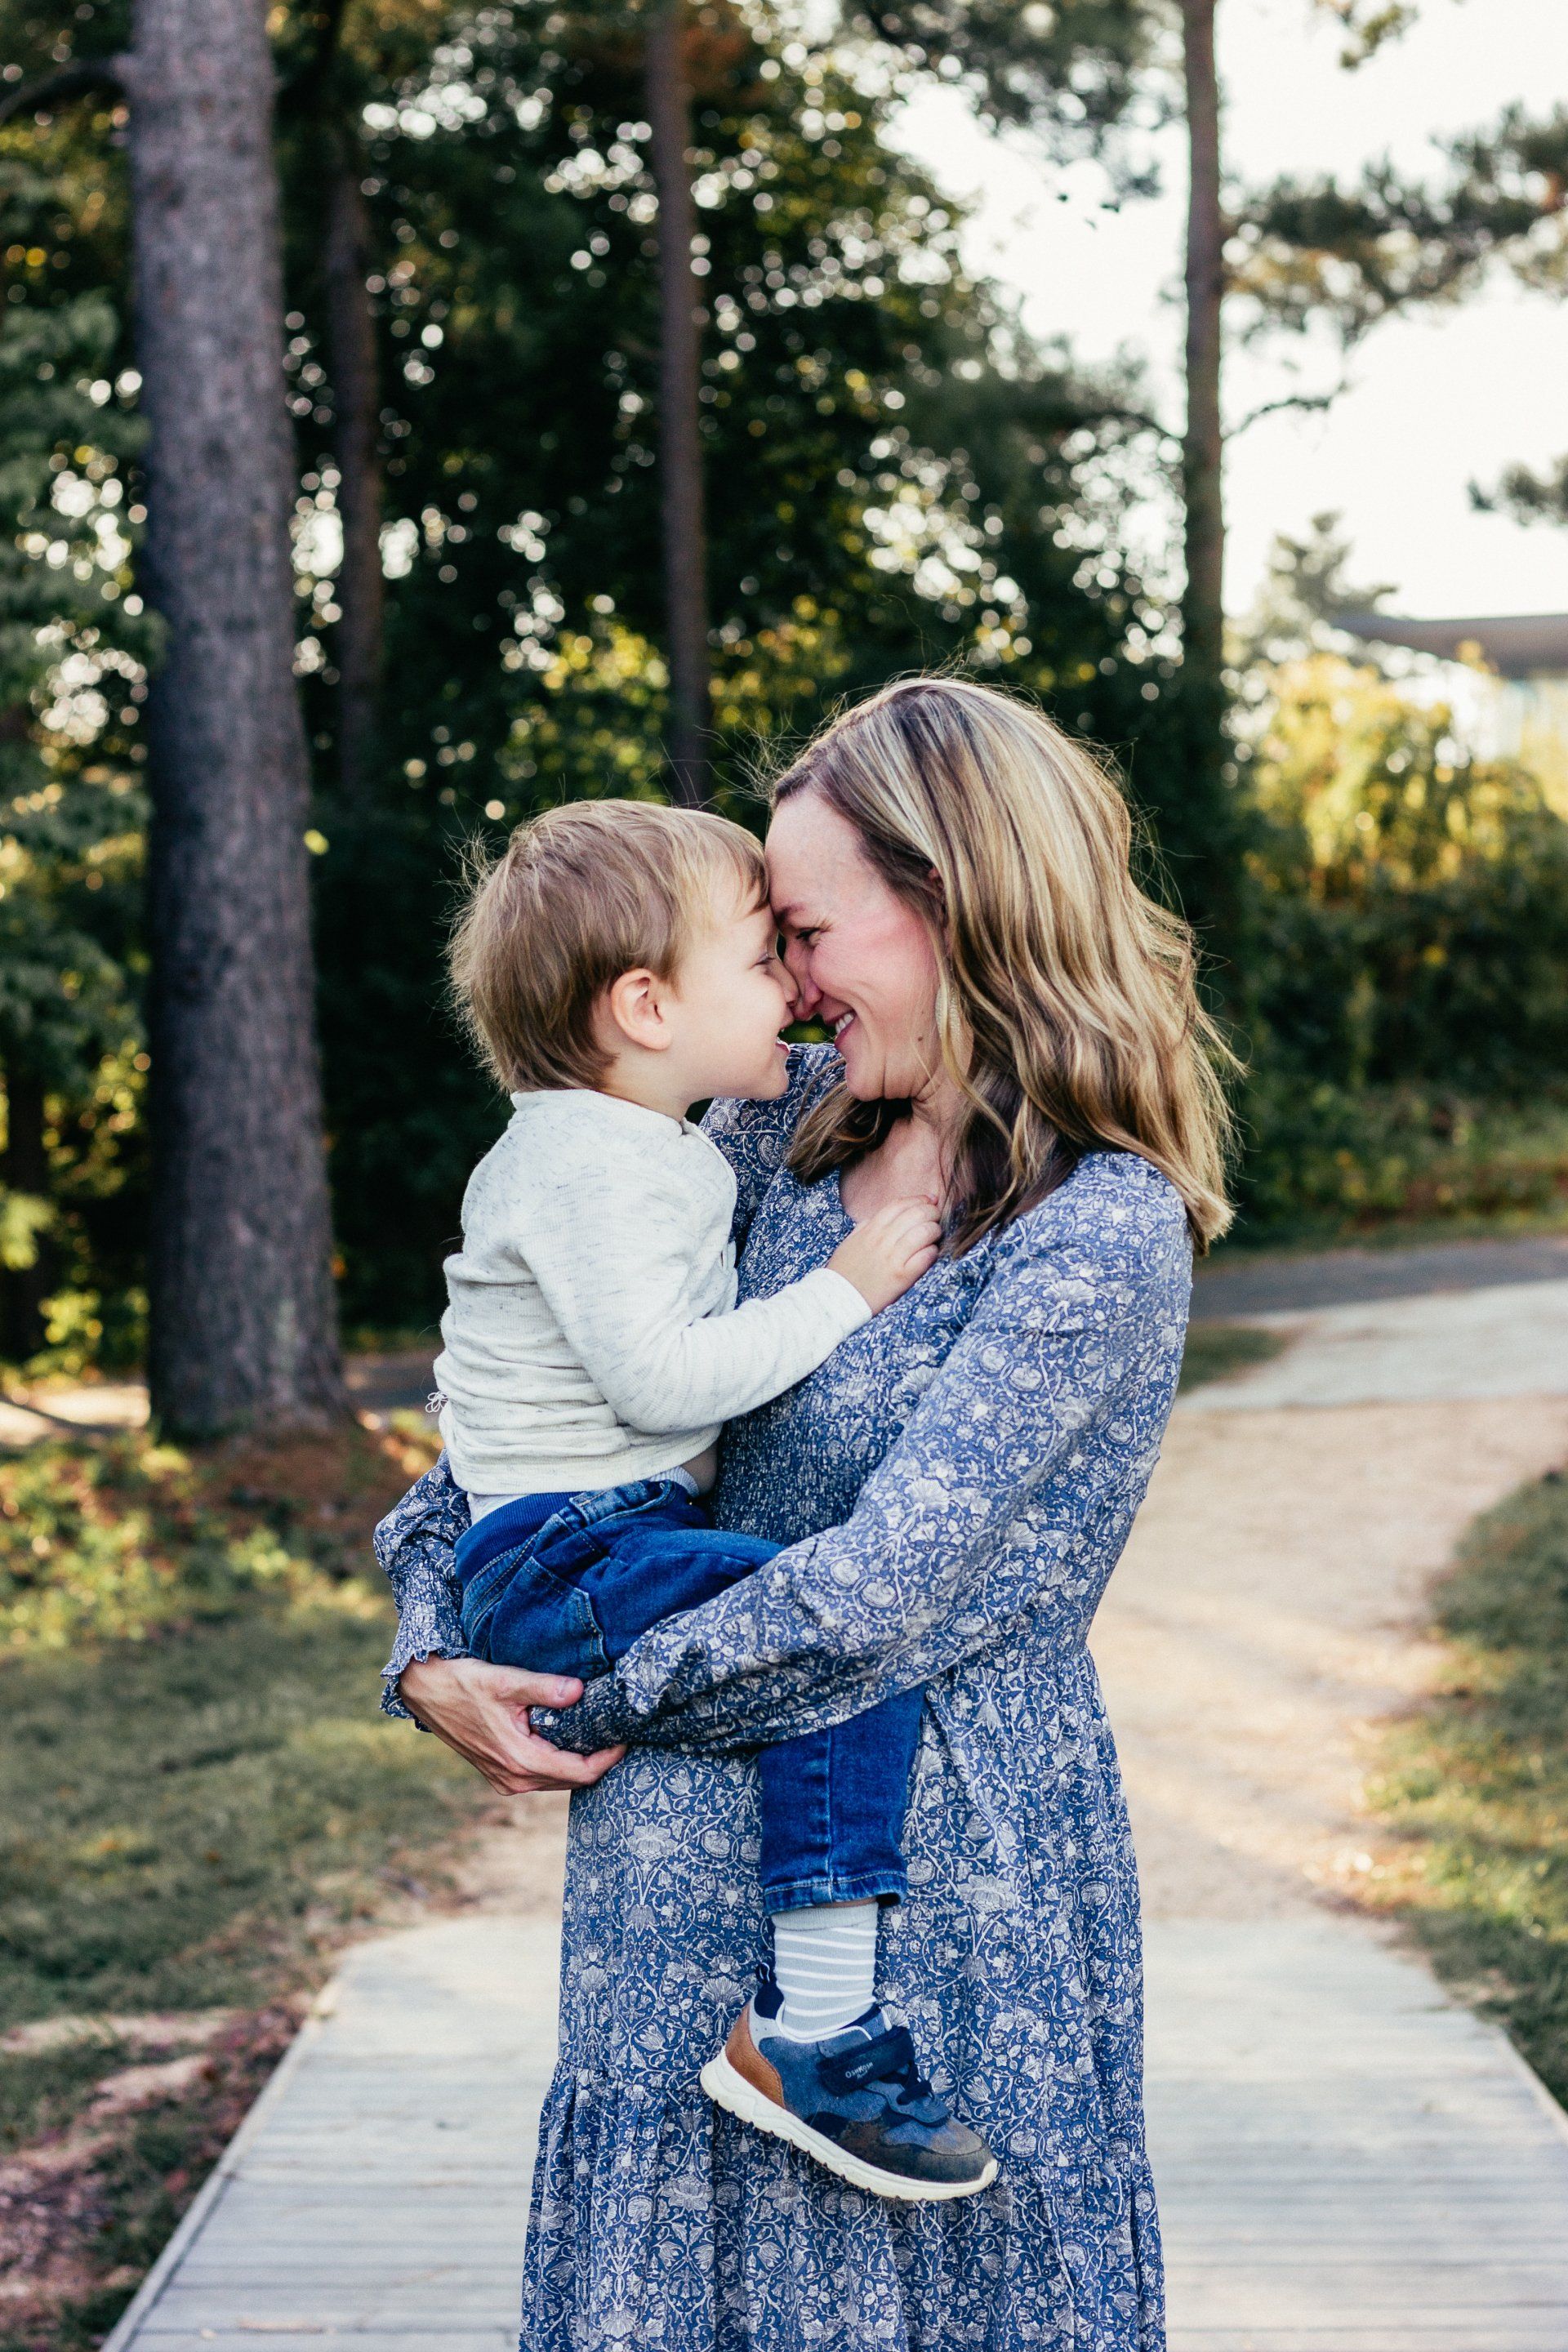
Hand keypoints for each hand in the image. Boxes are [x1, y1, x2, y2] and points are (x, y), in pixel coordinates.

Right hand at [398, 1655, 626, 1795]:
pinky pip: (540, 1776)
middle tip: (616, 1732)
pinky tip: (565, 1737)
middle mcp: (514, 1779)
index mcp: (520, 1760)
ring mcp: (505, 1780)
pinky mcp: (499, 1774)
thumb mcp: (505, 1681)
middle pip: (572, 1779)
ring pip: (556, 1779)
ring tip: (595, 1734)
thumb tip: (580, 1691)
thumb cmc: (463, 1684)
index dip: (609, 1758)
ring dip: (577, 1762)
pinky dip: (557, 1762)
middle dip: (598, 1760)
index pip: (581, 1772)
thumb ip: (544, 1688)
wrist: (426, 1693)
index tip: (625, 1737)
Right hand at [827, 1196, 940, 1312]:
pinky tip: (930, 1253)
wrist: (838, 1299)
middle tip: (936, 1218)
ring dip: (935, 1231)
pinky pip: (926, 1257)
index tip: (930, 1200)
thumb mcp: (851, 1241)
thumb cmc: (844, 1271)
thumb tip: (882, 1216)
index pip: (900, 1204)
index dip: (919, 1199)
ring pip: (925, 1232)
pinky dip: (932, 1252)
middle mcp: (882, 1240)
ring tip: (935, 1236)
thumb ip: (866, 1225)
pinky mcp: (902, 1277)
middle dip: (932, 1212)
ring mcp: (893, 1258)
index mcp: (871, 1229)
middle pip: (916, 1214)